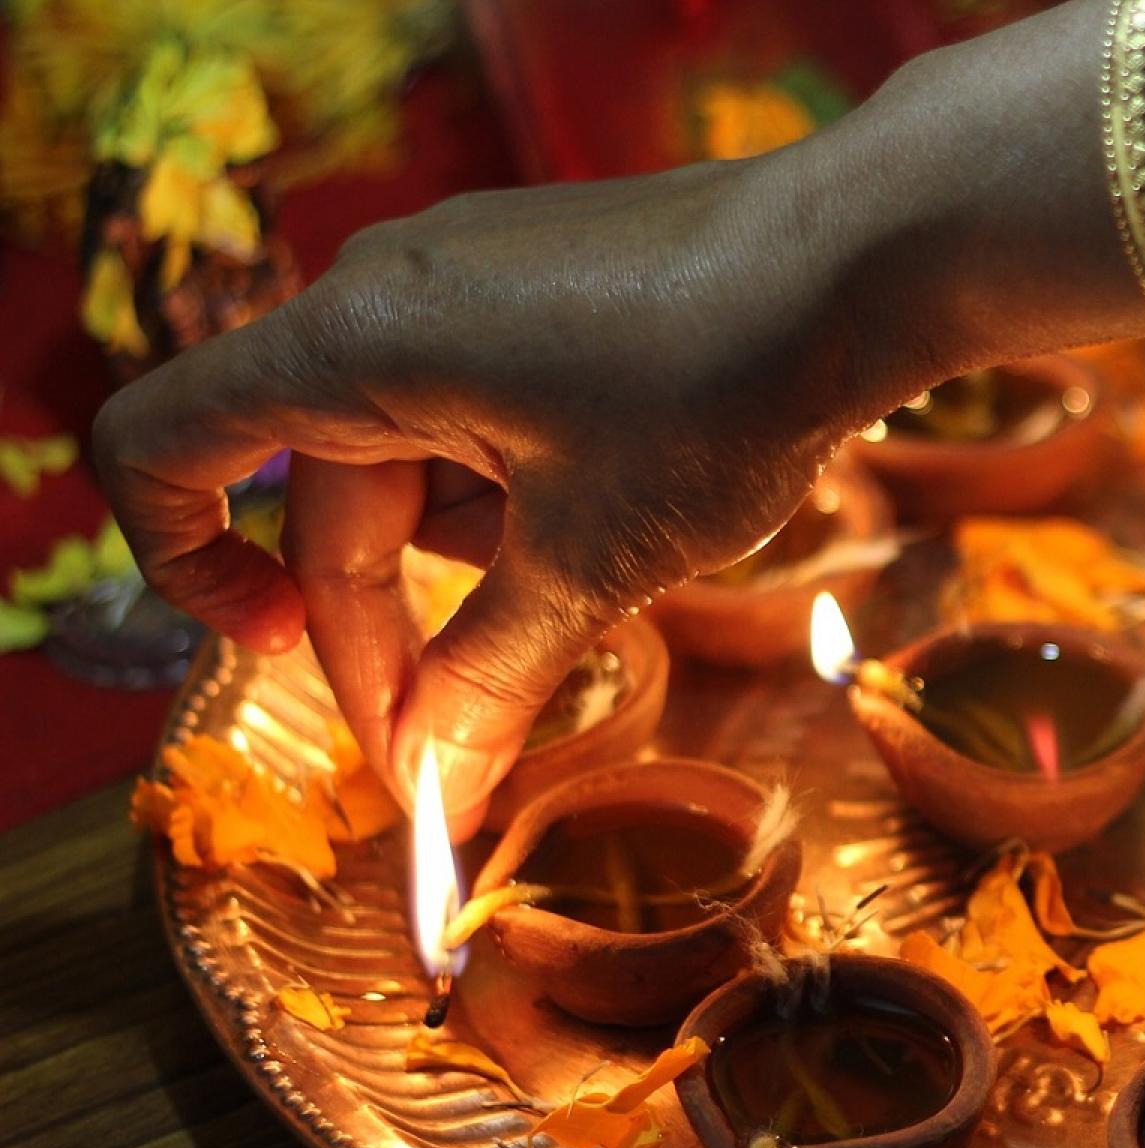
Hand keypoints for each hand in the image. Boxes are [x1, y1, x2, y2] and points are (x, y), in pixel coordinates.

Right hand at [92, 5, 1144, 828]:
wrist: (866, 254)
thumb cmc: (717, 387)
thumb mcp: (593, 558)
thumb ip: (490, 674)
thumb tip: (433, 786)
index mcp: (351, 343)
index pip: (167, 445)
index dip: (188, 566)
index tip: (279, 657)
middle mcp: (388, 293)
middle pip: (325, 490)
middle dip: (386, 630)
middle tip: (459, 748)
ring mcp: (472, 279)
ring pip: (420, 460)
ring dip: (479, 561)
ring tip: (596, 590)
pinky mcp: (549, 285)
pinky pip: (487, 410)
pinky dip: (526, 493)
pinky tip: (624, 527)